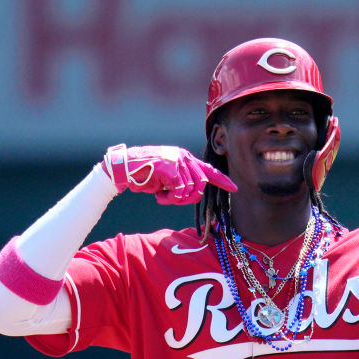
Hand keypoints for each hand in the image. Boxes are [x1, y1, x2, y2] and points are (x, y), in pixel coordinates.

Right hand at [101, 144, 236, 204]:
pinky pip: (179, 191)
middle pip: (201, 185)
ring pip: (191, 190)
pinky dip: (169, 198)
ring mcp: (177, 161)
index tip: (234, 188)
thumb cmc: (143, 176)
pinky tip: (158, 194)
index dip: (222, 180)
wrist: (124, 168)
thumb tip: (195, 193)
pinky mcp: (171, 168)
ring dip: (176, 200)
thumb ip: (181, 181)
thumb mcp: (166, 178)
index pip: (208, 169)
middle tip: (173, 200)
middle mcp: (184, 157)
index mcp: (184, 158)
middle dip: (189, 199)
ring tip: (163, 196)